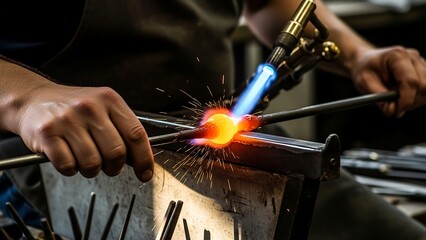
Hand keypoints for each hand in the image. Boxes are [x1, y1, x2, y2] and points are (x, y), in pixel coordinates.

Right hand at [16, 84, 153, 181]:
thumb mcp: (103, 108)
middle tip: (108, 166)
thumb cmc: (73, 108)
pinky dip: (71, 169)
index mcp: (109, 100)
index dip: (144, 158)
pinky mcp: (47, 133)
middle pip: (116, 152)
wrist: (34, 99)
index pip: (136, 134)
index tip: (145, 173)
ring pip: (92, 163)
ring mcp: (67, 119)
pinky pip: (68, 166)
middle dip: (115, 167)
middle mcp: (90, 107)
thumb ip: (122, 129)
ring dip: (91, 170)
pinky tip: (68, 157)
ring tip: (85, 159)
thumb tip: (141, 160)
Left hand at [351, 46, 425, 116]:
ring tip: (397, 102)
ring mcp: (420, 62)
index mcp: (397, 56)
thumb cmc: (364, 69)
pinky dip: (416, 98)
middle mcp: (412, 56)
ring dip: (414, 101)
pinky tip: (403, 97)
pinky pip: (425, 89)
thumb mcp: (364, 82)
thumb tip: (392, 110)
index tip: (396, 111)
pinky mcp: (423, 70)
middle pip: (423, 86)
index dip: (406, 100)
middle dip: (410, 102)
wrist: (366, 61)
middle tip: (395, 109)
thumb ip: (379, 97)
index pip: (411, 81)